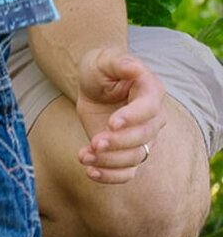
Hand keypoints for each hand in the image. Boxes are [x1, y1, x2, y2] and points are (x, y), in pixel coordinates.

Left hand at [75, 45, 167, 182]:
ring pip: (135, 158)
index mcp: (151, 91)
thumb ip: (120, 62)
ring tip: (84, 156)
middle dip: (118, 143)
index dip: (133, 117)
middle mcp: (152, 117)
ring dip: (109, 161)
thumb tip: (134, 67)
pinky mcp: (127, 151)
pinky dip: (111, 177)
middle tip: (94, 142)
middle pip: (144, 137)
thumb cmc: (101, 68)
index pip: (149, 109)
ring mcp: (142, 137)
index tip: (111, 123)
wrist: (93, 85)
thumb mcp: (105, 60)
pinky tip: (90, 172)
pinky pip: (127, 172)